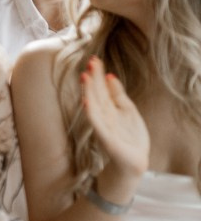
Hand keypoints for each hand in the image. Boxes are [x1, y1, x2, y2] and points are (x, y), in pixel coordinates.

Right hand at [82, 57, 149, 187]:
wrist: (135, 161)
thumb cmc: (130, 137)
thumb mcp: (128, 111)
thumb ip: (118, 94)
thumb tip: (111, 76)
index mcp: (109, 108)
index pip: (102, 87)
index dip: (99, 74)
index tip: (95, 59)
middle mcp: (104, 115)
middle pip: (97, 93)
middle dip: (93, 78)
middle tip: (90, 61)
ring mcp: (104, 126)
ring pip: (94, 105)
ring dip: (89, 91)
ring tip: (85, 76)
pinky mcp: (106, 138)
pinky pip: (97, 124)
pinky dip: (91, 113)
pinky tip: (87, 103)